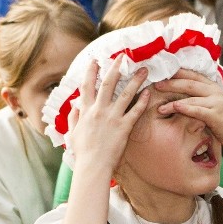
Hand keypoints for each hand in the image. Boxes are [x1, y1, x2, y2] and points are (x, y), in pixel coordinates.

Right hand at [69, 55, 149, 176]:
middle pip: (108, 83)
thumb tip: (75, 106)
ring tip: (143, 70)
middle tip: (123, 56)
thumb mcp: (73, 133)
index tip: (95, 60)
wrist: (92, 166)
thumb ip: (74, 118)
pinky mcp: (124, 127)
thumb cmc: (82, 153)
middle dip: (115, 68)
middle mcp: (99, 111)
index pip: (87, 86)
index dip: (90, 72)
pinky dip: (143, 101)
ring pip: (126, 94)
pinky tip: (149, 92)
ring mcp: (112, 118)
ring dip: (135, 80)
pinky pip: (135, 111)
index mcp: (85, 111)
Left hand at [154, 69, 222, 152]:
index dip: (177, 73)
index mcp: (213, 87)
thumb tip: (184, 99)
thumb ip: (203, 99)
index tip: (162, 72)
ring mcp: (215, 102)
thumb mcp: (216, 105)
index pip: (193, 75)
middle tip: (155, 84)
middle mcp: (214, 91)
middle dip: (170, 83)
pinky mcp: (215, 114)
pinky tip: (174, 107)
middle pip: (188, 83)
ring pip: (189, 96)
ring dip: (172, 100)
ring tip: (158, 105)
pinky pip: (196, 109)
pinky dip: (184, 108)